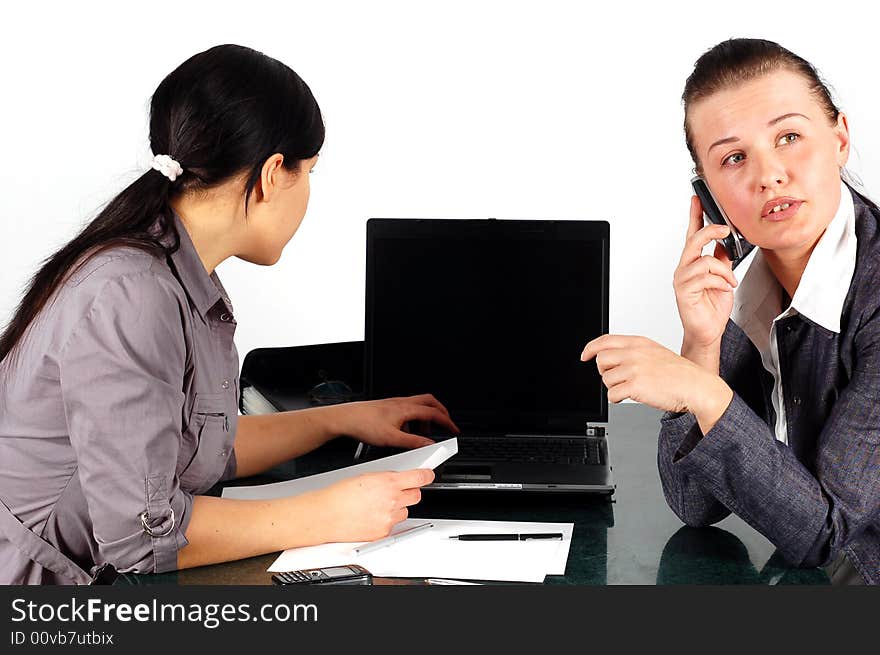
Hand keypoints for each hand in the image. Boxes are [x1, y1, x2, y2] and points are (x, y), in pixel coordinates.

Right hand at [312, 469, 434, 541]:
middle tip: (398, 491)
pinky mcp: (384, 532)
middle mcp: (392, 500)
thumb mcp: (366, 476)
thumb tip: (397, 479)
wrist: (326, 515)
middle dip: (410, 491)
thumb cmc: (340, 495)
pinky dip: (387, 521)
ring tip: (378, 505)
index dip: (427, 475)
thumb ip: (386, 478)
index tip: (429, 475)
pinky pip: (394, 525)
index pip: (418, 477)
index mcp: (388, 482)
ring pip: (405, 511)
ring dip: (397, 507)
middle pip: (416, 495)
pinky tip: (372, 516)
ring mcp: (389, 518)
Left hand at [331, 394, 459, 449]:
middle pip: (429, 402)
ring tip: (424, 433)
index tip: (454, 428)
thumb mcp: (391, 438)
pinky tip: (406, 432)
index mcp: (406, 409)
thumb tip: (429, 444)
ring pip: (418, 405)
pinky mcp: (388, 407)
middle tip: (446, 423)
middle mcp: (402, 403)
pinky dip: (413, 419)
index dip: (446, 421)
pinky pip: (407, 409)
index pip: (433, 413)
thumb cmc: (364, 425)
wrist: (346, 418)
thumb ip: (413, 442)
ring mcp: (394, 403)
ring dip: (425, 417)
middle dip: (440, 412)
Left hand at [580, 335, 731, 431]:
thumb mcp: (655, 353)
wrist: (696, 387)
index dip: (590, 348)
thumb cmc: (679, 374)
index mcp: (639, 343)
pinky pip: (612, 394)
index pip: (605, 341)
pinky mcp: (635, 385)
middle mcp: (634, 353)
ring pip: (606, 379)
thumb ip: (633, 352)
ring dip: (614, 387)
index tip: (584, 356)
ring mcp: (634, 368)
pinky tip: (629, 397)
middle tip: (619, 379)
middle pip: (601, 360)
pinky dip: (617, 399)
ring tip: (631, 388)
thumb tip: (610, 358)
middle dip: (605, 372)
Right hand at [675, 196, 737, 356]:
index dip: (694, 215)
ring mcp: (682, 279)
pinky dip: (721, 281)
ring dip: (724, 270)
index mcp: (693, 262)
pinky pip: (706, 276)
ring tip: (729, 281)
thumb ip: (722, 260)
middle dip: (711, 231)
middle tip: (725, 230)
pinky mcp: (684, 291)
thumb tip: (726, 244)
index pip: (692, 234)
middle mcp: (684, 268)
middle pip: (694, 240)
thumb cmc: (711, 308)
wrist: (708, 331)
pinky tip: (725, 288)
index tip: (697, 199)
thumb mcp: (723, 278)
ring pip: (705, 260)